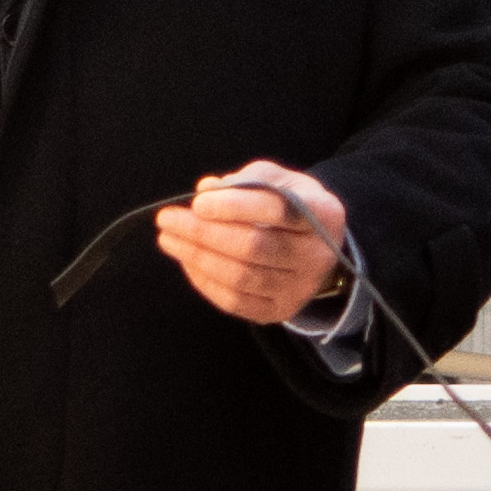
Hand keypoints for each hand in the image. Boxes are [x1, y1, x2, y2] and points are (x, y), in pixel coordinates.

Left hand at [156, 161, 354, 330]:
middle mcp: (317, 256)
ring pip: (241, 277)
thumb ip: (246, 180)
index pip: (278, 209)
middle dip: (204, 233)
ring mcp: (299, 288)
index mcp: (324, 215)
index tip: (198, 203)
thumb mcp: (280, 180)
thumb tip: (206, 190)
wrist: (316, 248)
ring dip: (197, 257)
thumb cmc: (290, 207)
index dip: (234, 206)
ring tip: (169, 239)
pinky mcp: (279, 310)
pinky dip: (205, 281)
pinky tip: (187, 261)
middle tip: (167, 219)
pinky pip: (235, 301)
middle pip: (254, 246)